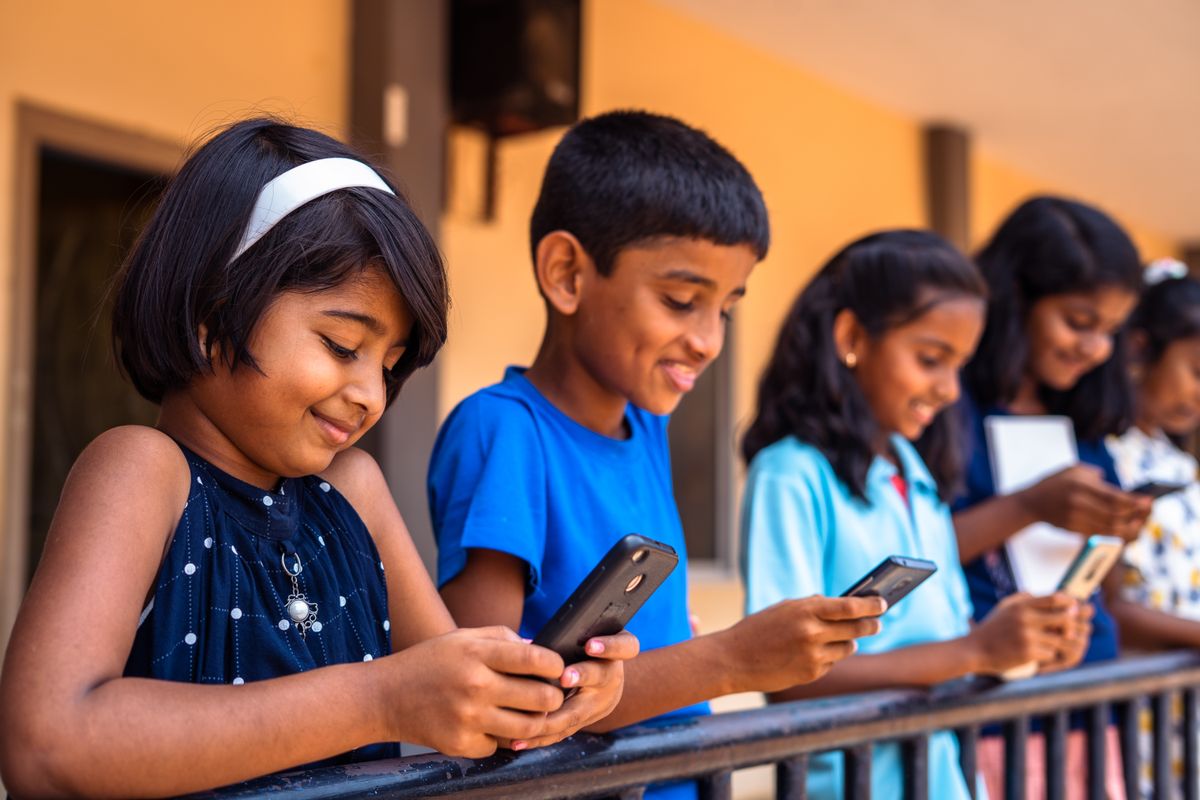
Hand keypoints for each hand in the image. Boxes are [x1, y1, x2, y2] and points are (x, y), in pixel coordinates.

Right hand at [385, 626, 565, 757]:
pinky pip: (500, 745)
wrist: (385, 697)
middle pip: (540, 698)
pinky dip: (503, 738)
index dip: (555, 665)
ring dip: (538, 722)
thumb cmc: (429, 662)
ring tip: (535, 713)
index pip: (533, 659)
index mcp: (476, 653)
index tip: (558, 669)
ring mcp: (468, 718)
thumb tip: (539, 648)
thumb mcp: (462, 637)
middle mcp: (475, 685)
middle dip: (554, 697)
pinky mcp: (461, 744)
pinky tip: (497, 725)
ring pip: (528, 728)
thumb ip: (502, 636)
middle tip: (552, 695)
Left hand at [507, 630, 639, 749]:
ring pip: (579, 712)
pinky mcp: (586, 722)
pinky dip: (542, 737)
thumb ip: (569, 636)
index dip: (609, 646)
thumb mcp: (590, 636)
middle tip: (565, 677)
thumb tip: (528, 644)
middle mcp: (612, 679)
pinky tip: (520, 741)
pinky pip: (564, 731)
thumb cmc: (586, 646)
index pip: (625, 646)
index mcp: (616, 653)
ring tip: (536, 718)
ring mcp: (601, 704)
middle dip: (581, 677)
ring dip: (555, 717)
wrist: (607, 679)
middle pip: (601, 677)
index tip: (590, 645)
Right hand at [723, 595, 885, 693]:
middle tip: (877, 623)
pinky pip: (832, 663)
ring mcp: (813, 655)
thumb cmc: (758, 629)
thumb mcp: (784, 609)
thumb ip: (812, 606)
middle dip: (870, 625)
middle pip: (857, 628)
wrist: (733, 659)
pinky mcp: (811, 673)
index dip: (870, 604)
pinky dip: (828, 657)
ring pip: (848, 647)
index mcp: (805, 610)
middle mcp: (812, 632)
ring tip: (838, 639)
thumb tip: (842, 605)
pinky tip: (811, 655)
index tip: (883, 603)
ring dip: (847, 642)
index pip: (849, 606)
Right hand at [970, 593, 1084, 674]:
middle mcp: (1025, 619)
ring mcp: (1027, 636)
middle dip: (1073, 625)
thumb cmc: (992, 628)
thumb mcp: (1005, 607)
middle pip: (1064, 618)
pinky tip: (1038, 655)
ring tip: (1057, 645)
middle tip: (1073, 630)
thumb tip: (1047, 596)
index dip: (1070, 603)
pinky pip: (1050, 653)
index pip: (1055, 599)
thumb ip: (1025, 598)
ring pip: (1059, 639)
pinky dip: (1047, 655)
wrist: (974, 649)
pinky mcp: (1028, 653)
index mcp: (1021, 606)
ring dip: (1059, 643)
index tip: (1075, 608)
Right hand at [1017, 465, 1150, 540]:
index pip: (1113, 497)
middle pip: (1114, 514)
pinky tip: (1125, 530)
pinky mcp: (1074, 529)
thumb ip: (1095, 476)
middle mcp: (1078, 503)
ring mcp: (1075, 518)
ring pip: (1109, 527)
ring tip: (1140, 523)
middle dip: (1135, 514)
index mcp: (1079, 485)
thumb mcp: (1073, 470)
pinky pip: (1100, 534)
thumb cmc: (1055, 483)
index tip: (1148, 501)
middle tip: (1147, 511)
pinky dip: (1116, 533)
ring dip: (1129, 527)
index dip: (1134, 501)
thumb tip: (1117, 489)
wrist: (1031, 502)